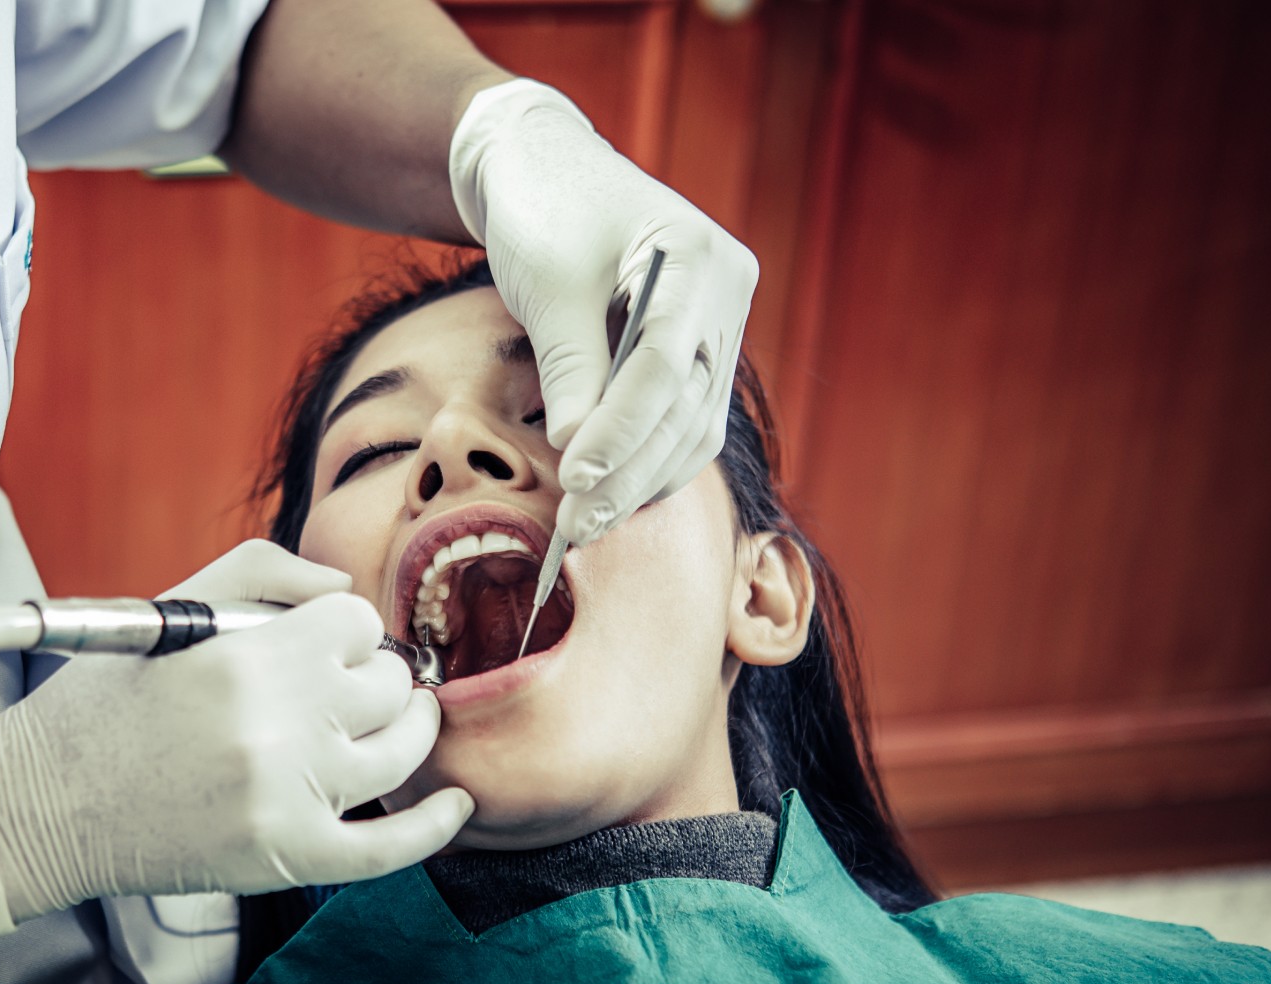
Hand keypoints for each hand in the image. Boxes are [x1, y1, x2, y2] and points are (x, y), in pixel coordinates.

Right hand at [0, 541, 472, 959]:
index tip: (325, 646)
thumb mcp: (173, 605)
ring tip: (402, 724)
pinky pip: (390, 848)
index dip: (346, 632)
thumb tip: (347, 590)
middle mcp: (280, 726)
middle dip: (378, 679)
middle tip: (352, 688)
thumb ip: (266, 574)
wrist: (41, 805)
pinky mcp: (288, 859)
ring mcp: (290, 798)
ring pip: (402, 755)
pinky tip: (458, 807)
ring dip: (411, 732)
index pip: (360, 625)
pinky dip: (434, 828)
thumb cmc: (103, 701)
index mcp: (252, 657)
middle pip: (390, 687)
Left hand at [450, 79, 757, 545]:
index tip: (574, 479)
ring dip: (640, 482)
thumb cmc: (543, 211)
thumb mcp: (549, 286)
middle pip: (686, 406)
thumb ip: (570, 369)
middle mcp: (726, 294)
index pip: (667, 365)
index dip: (621, 430)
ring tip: (583, 526)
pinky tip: (607, 499)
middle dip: (628, 474)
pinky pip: (682, 423)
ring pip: (692, 427)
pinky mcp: (697, 354)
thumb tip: (578, 456)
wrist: (544, 168)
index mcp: (700, 257)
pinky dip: (647, 464)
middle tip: (574, 528)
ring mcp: (719, 326)